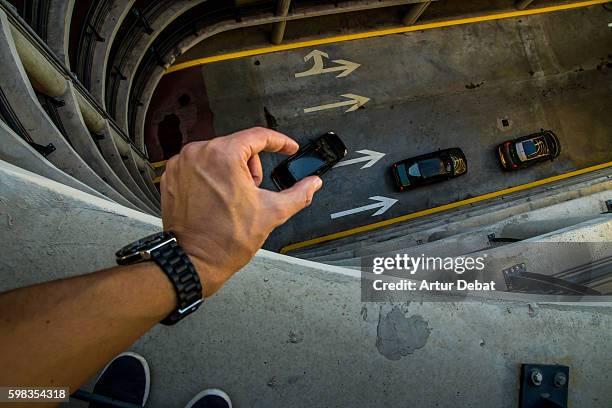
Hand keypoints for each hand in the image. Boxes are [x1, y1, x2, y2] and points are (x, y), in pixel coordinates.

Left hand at [160, 127, 322, 295]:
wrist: (194, 261)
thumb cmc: (225, 240)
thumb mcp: (272, 213)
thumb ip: (298, 194)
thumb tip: (312, 184)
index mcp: (223, 155)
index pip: (258, 136)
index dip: (279, 142)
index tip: (288, 148)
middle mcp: (198, 153)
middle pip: (237, 146)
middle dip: (251, 167)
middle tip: (253, 192)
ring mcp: (181, 164)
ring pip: (217, 154)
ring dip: (231, 171)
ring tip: (232, 199)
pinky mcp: (171, 176)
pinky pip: (198, 166)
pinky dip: (211, 177)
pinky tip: (216, 199)